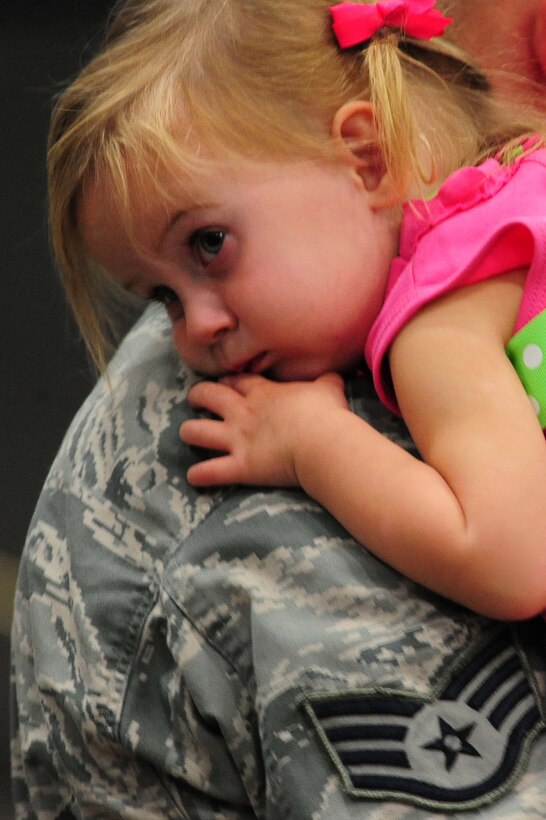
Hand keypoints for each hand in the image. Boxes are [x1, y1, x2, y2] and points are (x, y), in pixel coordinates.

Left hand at [180, 372, 347, 486]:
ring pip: (197, 432)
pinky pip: (209, 472)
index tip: (225, 381)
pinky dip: (198, 476)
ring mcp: (237, 440)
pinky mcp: (240, 467)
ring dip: (189, 432)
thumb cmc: (327, 414)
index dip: (227, 380)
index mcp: (263, 392)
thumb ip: (327, 379)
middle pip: (207, 396)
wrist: (323, 443)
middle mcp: (242, 413)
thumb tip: (337, 373)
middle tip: (196, 400)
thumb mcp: (329, 388)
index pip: (236, 380)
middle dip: (198, 396)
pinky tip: (193, 477)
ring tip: (187, 434)